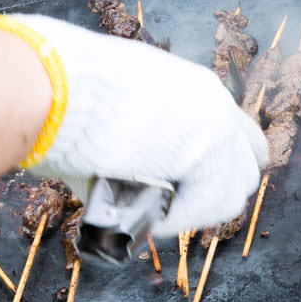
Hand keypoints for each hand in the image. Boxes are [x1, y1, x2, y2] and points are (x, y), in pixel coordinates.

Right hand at [0, 15, 268, 235]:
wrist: (55, 83)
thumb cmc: (63, 91)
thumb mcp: (111, 104)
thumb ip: (136, 135)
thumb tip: (121, 171)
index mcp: (192, 86)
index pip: (235, 133)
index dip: (216, 166)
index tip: (188, 185)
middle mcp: (214, 102)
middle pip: (246, 165)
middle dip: (213, 191)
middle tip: (171, 206)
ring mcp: (218, 128)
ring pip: (233, 190)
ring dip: (196, 208)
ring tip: (152, 211)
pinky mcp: (212, 154)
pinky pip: (211, 204)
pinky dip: (181, 218)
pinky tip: (148, 217)